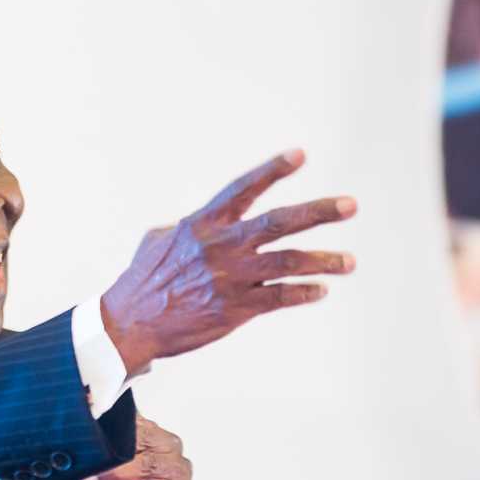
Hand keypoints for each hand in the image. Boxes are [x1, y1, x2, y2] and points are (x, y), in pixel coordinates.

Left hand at [79, 414, 198, 479]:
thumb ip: (104, 453)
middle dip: (107, 456)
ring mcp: (178, 472)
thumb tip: (73, 443)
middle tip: (83, 469)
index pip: (129, 422)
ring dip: (114, 476)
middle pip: (138, 442)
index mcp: (153, 433)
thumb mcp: (118, 470)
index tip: (84, 430)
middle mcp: (169, 447)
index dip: (106, 425)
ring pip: (147, 466)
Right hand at [99, 149, 355, 374]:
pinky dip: (303, 292)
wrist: (129, 324)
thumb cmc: (141, 281)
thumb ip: (185, 227)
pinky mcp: (235, 309)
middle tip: (350, 205)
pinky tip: (321, 290)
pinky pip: (279, 298)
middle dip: (318, 212)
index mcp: (202, 224)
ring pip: (288, 262)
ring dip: (324, 260)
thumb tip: (192, 222)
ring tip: (349, 262)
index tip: (301, 155)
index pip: (243, 189)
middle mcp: (221, 246)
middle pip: (279, 222)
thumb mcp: (157, 240)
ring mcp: (230, 278)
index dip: (272, 170)